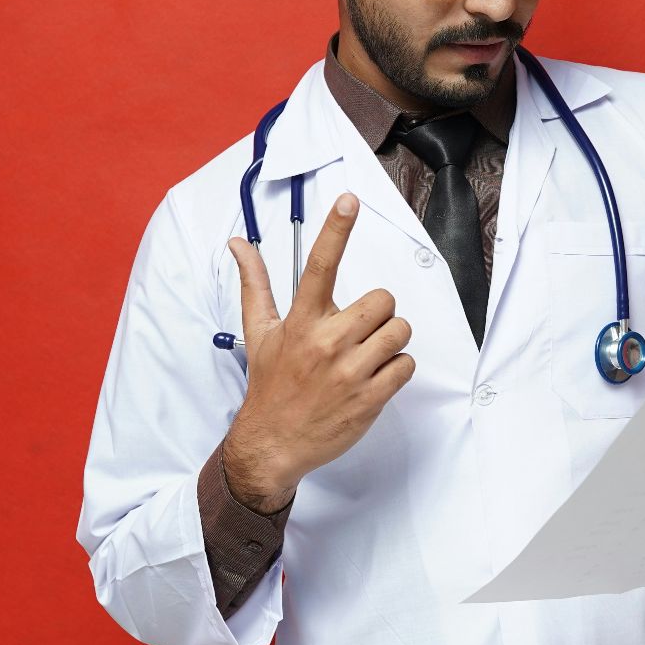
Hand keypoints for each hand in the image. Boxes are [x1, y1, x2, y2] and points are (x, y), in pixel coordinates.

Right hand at [220, 192, 414, 511]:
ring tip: (365, 356)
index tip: (349, 200)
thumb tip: (238, 244)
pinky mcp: (370, 398)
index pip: (319, 266)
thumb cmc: (270, 385)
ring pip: (400, 332)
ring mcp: (350, 372)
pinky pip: (406, 365)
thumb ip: (255, 284)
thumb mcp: (259, 332)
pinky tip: (372, 379)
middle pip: (383, 300)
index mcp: (301, 321)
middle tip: (359, 331)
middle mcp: (326, 342)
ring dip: (389, 342)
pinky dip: (396, 371)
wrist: (272, 444)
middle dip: (378, 313)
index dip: (336, 229)